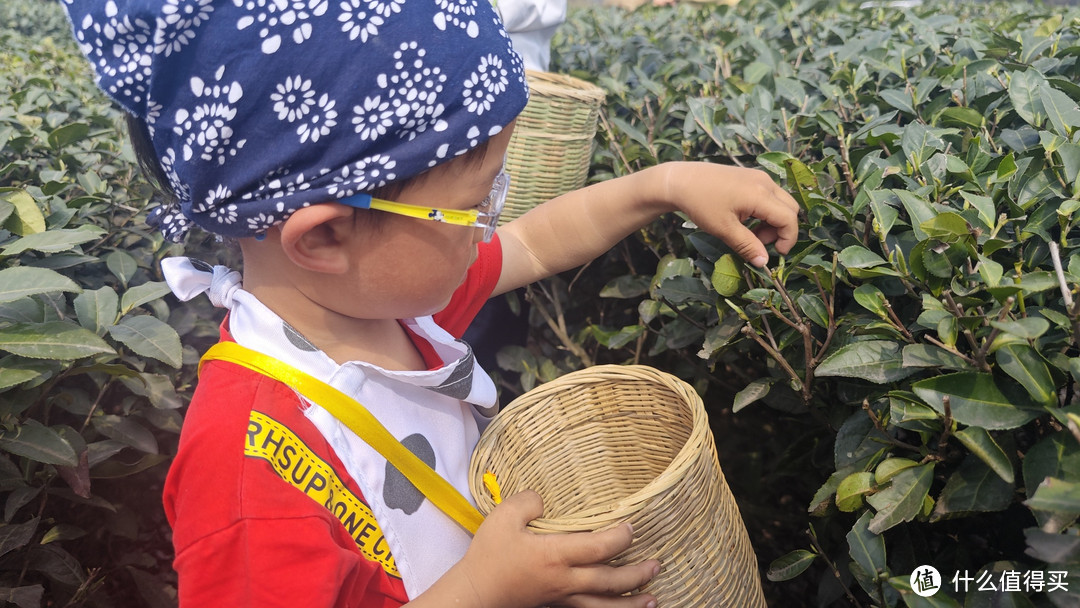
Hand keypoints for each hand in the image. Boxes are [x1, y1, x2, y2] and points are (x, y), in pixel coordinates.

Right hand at [454, 491, 659, 607]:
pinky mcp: (554, 605)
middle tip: (655, 565)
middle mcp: (564, 580)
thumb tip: (545, 501)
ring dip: (631, 603)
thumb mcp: (503, 517)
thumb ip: (528, 502)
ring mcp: (561, 597)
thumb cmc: (489, 555)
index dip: (620, 538)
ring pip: (603, 605)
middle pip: (610, 582)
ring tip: (652, 600)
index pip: (598, 548)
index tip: (631, 528)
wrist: (475, 592)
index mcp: (555, 555)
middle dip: (636, 574)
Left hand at [663, 162, 799, 266]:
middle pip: (790, 209)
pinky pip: (770, 196)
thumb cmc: (701, 204)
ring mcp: (759, 177)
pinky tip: (746, 220)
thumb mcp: (724, 229)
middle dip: (781, 230)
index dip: (787, 239)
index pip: (789, 219)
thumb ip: (747, 246)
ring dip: (772, 221)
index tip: (776, 254)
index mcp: (760, 194)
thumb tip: (764, 263)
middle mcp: (765, 182)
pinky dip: (765, 211)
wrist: (681, 180)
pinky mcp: (752, 176)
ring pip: (781, 202)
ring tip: (750, 233)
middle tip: (759, 242)